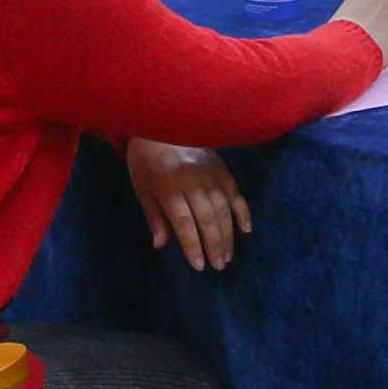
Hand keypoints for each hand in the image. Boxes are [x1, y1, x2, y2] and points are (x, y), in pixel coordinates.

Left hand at [124, 139, 251, 271]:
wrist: (161, 122)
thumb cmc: (146, 160)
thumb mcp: (141, 187)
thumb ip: (154, 216)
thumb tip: (161, 245)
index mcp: (168, 186)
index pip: (184, 223)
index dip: (193, 245)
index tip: (200, 265)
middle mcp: (192, 180)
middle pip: (207, 218)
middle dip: (214, 245)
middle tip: (219, 266)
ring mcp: (209, 173)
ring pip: (223, 209)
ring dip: (228, 235)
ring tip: (228, 256)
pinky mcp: (221, 167)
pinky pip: (235, 192)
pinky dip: (242, 211)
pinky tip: (246, 229)